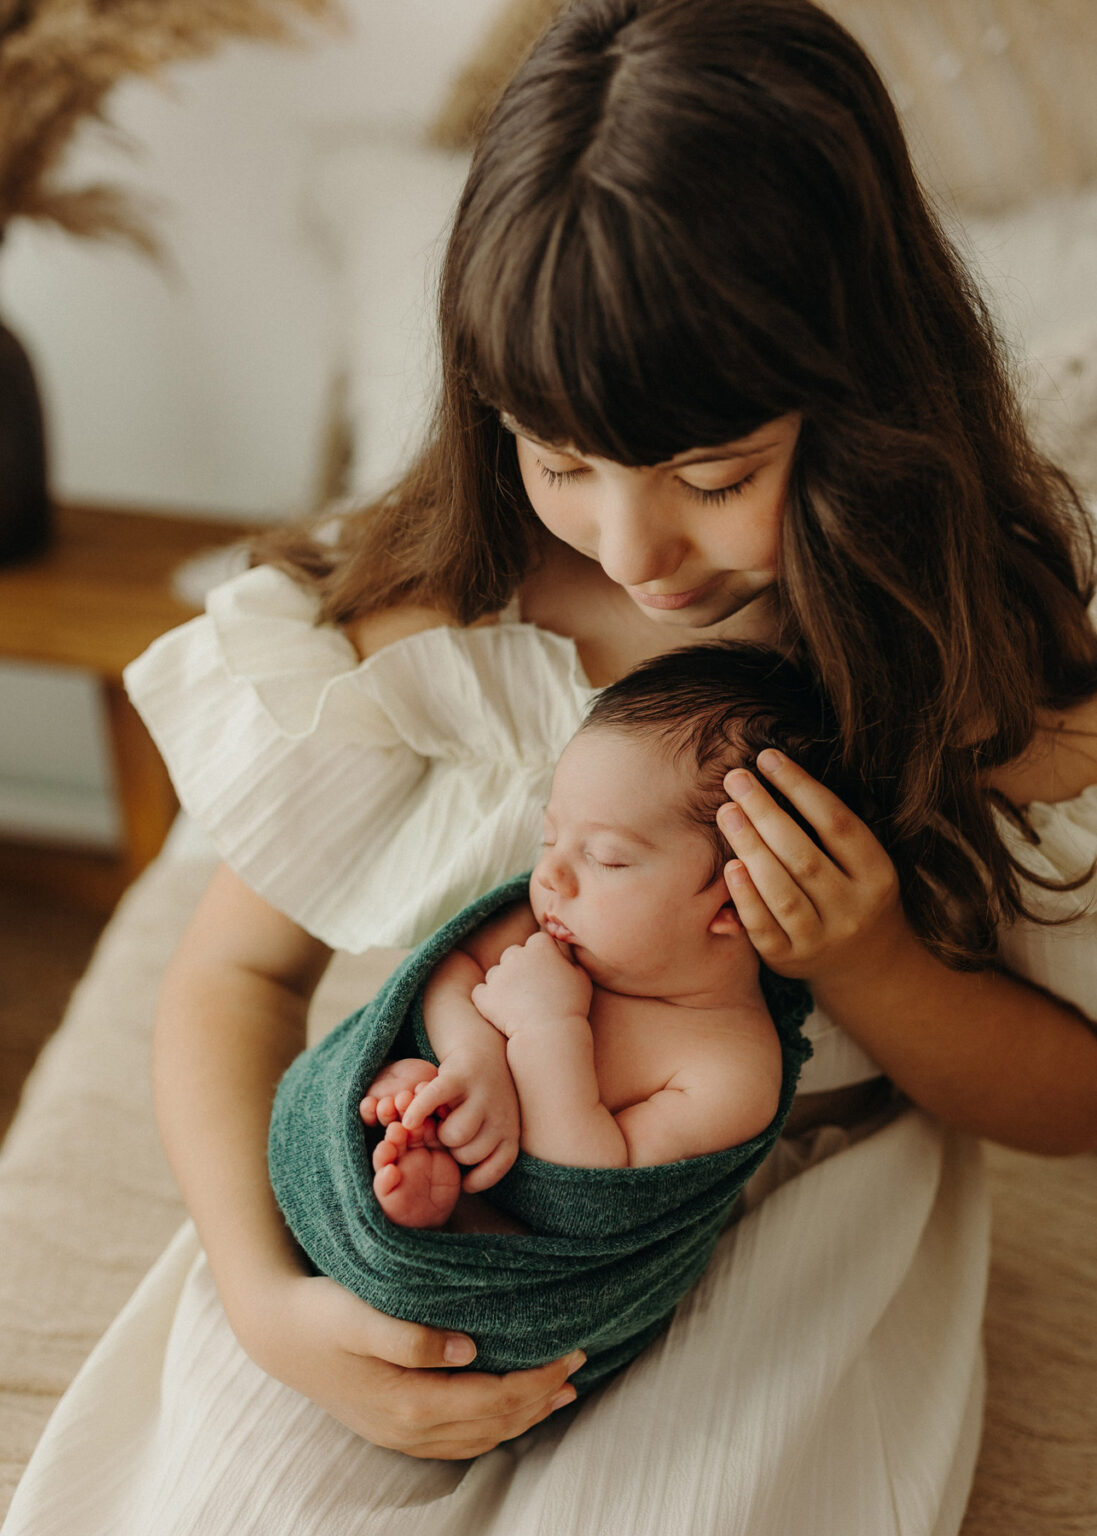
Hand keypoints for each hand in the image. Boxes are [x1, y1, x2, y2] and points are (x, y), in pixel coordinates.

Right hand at [238, 1268, 584, 1458]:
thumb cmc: (321, 1312)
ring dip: (523, 1416)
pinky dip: (493, 1428)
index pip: (492, 1399)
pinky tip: (506, 1412)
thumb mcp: (359, 1313)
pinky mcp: (392, 1427)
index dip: (537, 1379)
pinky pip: (457, 1441)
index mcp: (408, 1402)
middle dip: (540, 1396)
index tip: (571, 1350)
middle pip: (493, 1423)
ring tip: (559, 1391)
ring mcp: (399, 1434)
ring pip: (479, 1437)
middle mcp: (408, 1428)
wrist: (276, 1331)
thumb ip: (411, 1335)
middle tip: (578, 1362)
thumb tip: (467, 1349)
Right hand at [400, 1050, 520, 1192]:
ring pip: (452, 1135)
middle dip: (452, 1149)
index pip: (497, 1167)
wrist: (482, 1050)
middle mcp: (501, 1113)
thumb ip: (481, 1148)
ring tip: (438, 1119)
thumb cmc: (482, 1099)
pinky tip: (408, 1120)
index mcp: (510, 1129)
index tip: (464, 1181)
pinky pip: (434, 1099)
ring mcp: (480, 1094)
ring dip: (437, 1131)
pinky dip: (419, 1110)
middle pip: (468, 1154)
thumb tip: (463, 1184)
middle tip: (446, 1133)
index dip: (478, 1178)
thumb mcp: (493, 1125)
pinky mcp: (458, 1076)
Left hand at [472, 932, 592, 1039]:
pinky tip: (500, 1009)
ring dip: (504, 982)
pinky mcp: (485, 995)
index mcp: (540, 946)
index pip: (538, 941)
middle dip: (521, 966)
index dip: (544, 955)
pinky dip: (488, 999)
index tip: (549, 971)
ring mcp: (497, 974)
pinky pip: (481, 991)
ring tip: (518, 1002)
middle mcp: (515, 955)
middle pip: (514, 953)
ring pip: (497, 972)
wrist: (549, 1033)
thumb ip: (570, 958)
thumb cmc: (570, 1005)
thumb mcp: (582, 976)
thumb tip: (564, 954)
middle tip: (532, 987)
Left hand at [716, 750, 906, 982]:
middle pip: (804, 855)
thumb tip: (774, 774)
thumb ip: (828, 829)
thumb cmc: (854, 894)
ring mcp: (822, 938)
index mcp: (877, 875)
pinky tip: (729, 866)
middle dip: (765, 812)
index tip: (768, 758)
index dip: (801, 787)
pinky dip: (745, 896)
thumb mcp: (862, 864)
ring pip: (783, 891)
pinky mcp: (790, 959)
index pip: (837, 823)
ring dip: (750, 848)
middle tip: (736, 779)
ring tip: (727, 812)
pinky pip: (763, 927)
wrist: (867, 966)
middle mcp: (853, 909)